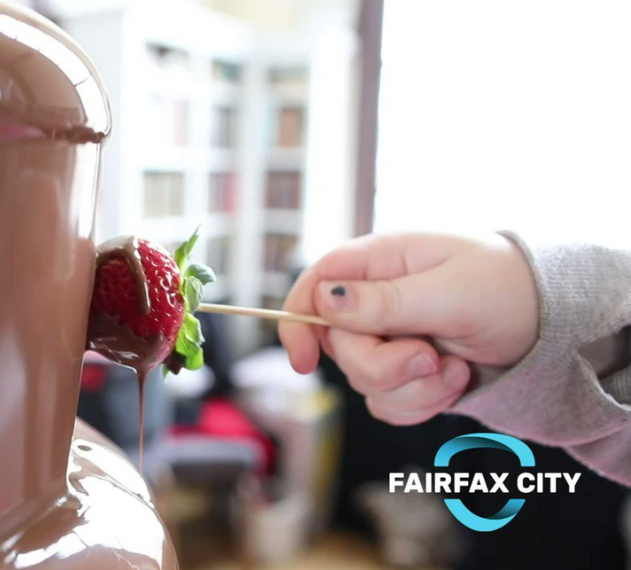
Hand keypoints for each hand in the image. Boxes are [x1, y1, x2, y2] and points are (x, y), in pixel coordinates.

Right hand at [279, 232, 538, 424]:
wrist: (551, 326)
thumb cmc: (507, 288)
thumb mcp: (450, 292)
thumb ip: (386, 301)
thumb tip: (325, 300)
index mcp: (380, 262)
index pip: (315, 284)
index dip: (298, 321)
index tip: (305, 362)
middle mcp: (375, 300)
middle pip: (338, 347)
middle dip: (383, 365)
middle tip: (428, 357)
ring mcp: (388, 337)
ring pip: (362, 382)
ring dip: (411, 387)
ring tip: (454, 367)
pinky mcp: (404, 372)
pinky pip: (387, 403)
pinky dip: (421, 403)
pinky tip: (453, 380)